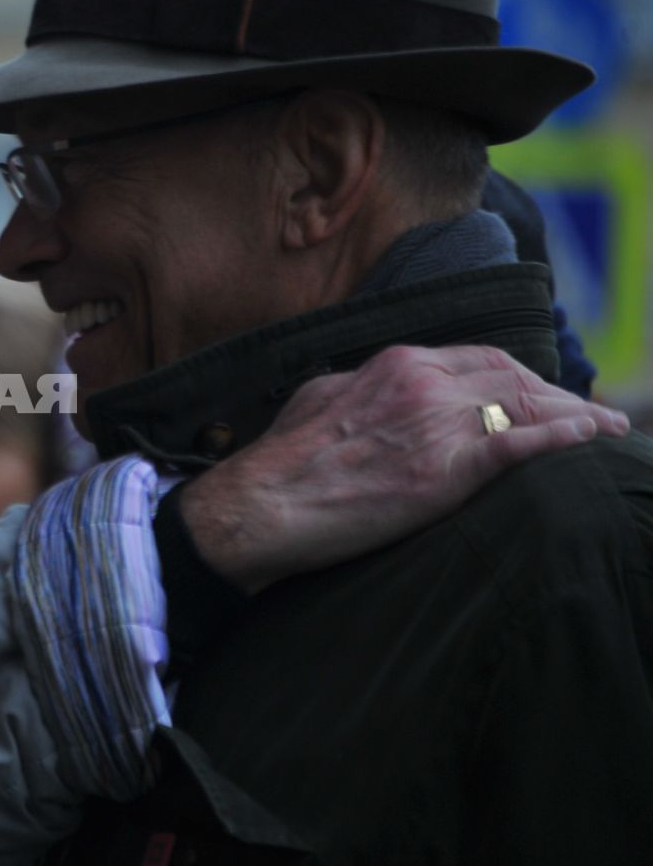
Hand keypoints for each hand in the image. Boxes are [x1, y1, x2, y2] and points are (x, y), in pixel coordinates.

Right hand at [182, 345, 629, 592]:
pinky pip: (524, 443)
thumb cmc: (281, 462)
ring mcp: (436, 424)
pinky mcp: (445, 471)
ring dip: (574, 414)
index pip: (479, 359)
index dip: (520, 377)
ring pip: (528, 405)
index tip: (542, 395)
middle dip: (557, 394)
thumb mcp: (319, 401)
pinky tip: (595, 436)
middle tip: (587, 415)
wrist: (259, 506)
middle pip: (514, 378)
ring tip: (605, 429)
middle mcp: (422, 382)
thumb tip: (377, 391)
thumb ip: (361, 388)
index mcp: (394, 364)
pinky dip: (567, 435)